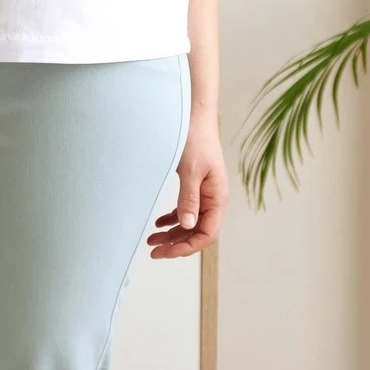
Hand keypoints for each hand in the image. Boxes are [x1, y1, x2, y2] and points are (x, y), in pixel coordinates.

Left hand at [148, 114, 226, 258]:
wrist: (194, 117)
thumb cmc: (196, 140)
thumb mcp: (191, 171)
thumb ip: (189, 199)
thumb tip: (188, 225)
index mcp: (217, 198)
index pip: (207, 234)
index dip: (188, 246)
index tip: (167, 252)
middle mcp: (213, 199)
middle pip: (197, 232)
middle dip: (177, 244)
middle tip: (154, 251)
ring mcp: (205, 193)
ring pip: (190, 223)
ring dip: (173, 234)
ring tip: (152, 240)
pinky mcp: (195, 186)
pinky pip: (186, 210)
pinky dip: (173, 219)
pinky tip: (159, 223)